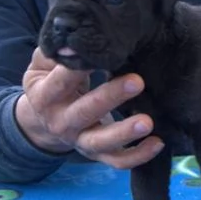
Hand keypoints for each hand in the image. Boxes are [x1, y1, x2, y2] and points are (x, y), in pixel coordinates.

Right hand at [15, 48, 164, 168]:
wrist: (42, 122)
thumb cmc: (51, 83)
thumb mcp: (43, 67)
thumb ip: (56, 53)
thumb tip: (74, 39)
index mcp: (45, 96)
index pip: (62, 81)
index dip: (79, 69)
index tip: (102, 54)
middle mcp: (61, 122)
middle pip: (86, 111)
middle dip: (112, 97)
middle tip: (138, 81)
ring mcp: (80, 141)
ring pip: (102, 142)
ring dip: (125, 133)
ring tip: (148, 121)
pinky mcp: (97, 155)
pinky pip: (118, 161)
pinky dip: (138, 155)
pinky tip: (158, 143)